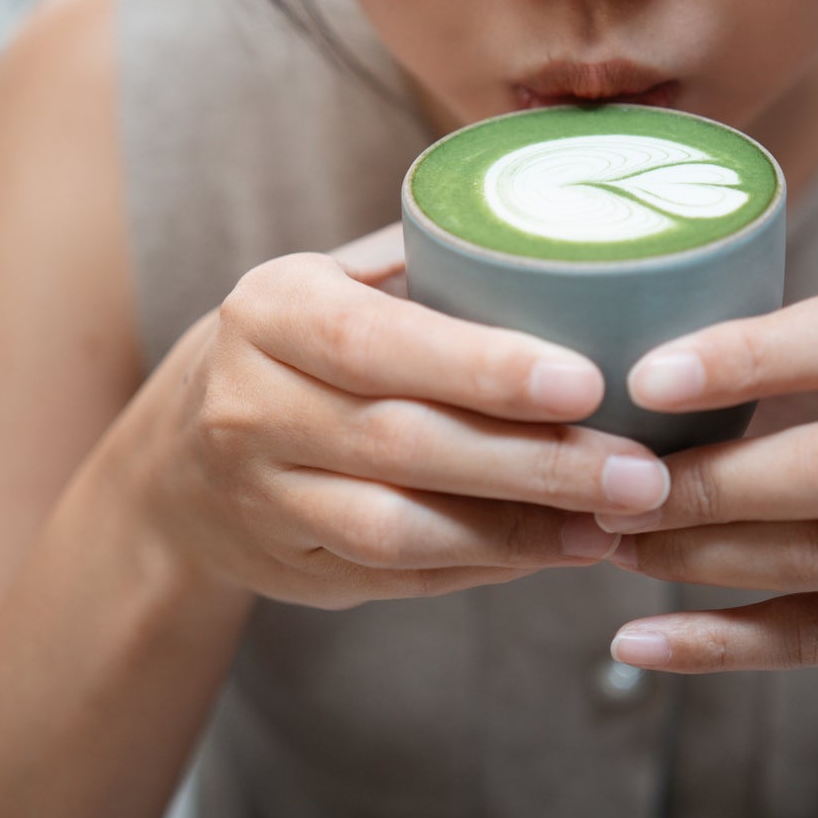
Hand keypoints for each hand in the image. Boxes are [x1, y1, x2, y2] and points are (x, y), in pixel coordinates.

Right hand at [110, 224, 672, 608]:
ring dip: (521, 530)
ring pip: (401, 528)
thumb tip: (580, 242)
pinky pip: (401, 576)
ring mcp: (264, 497)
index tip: (587, 380)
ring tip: (616, 522)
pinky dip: (488, 565)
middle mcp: (252, 405)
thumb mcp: (331, 284)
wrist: (175, 461)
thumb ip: (429, 265)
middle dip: (537, 462)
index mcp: (272, 311)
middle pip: (406, 442)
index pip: (382, 340)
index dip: (485, 367)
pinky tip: (561, 548)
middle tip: (642, 472)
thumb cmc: (300, 346)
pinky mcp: (291, 569)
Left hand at [590, 289, 817, 671]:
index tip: (644, 379)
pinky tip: (639, 640)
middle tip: (610, 492)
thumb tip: (598, 355)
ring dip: (701, 560)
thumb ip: (750, 356)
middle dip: (710, 487)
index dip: (749, 358)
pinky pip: (816, 638)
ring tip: (612, 548)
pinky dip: (719, 643)